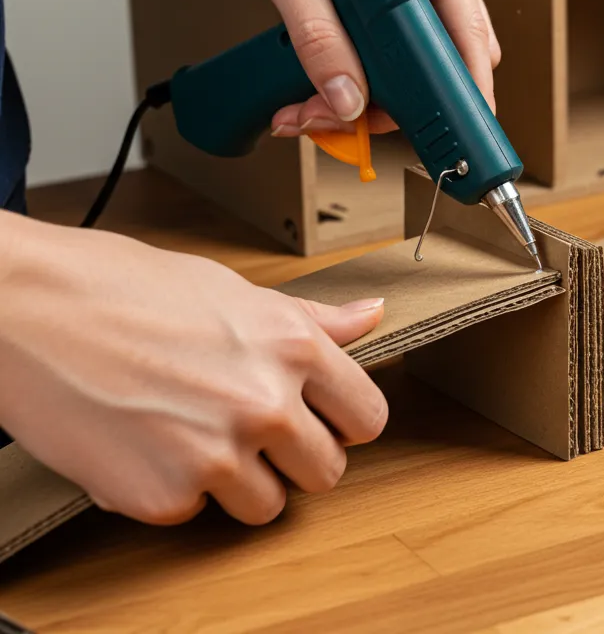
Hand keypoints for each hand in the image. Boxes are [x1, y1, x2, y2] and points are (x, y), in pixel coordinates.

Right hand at [0, 214, 387, 525]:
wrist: (32, 310)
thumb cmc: (127, 288)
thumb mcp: (234, 291)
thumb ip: (311, 318)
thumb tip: (369, 316)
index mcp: (291, 346)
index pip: (368, 417)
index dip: (346, 420)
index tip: (325, 419)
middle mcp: (264, 403)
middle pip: (327, 472)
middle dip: (296, 456)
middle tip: (253, 429)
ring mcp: (215, 456)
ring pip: (268, 506)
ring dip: (241, 482)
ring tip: (196, 434)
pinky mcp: (162, 498)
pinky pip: (195, 515)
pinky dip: (175, 490)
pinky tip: (148, 443)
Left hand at [215, 0, 501, 135]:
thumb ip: (317, 35)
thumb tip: (348, 99)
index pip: (469, 30)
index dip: (464, 88)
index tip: (447, 132)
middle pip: (450, 54)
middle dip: (398, 100)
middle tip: (336, 118)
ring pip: (423, 58)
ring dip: (374, 94)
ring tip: (311, 104)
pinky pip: (401, 46)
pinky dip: (365, 75)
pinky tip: (324, 82)